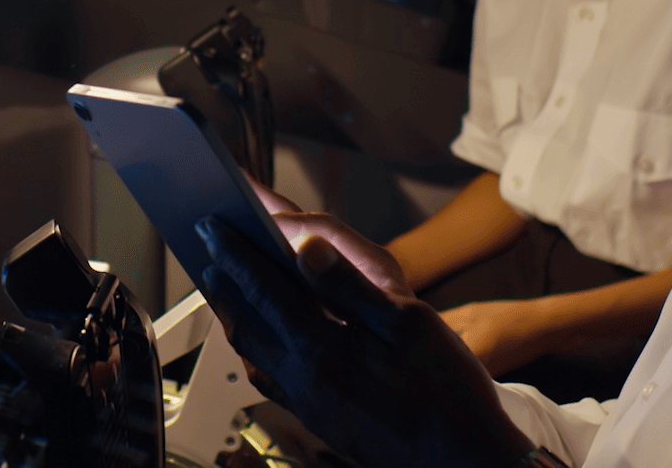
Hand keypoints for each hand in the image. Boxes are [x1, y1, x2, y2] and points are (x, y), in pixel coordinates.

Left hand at [196, 215, 535, 467]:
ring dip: (235, 318)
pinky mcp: (322, 421)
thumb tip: (306, 247)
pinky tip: (263, 350)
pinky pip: (271, 381)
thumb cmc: (446, 395)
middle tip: (206, 254)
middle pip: (246, 322)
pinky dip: (257, 353)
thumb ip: (349, 282)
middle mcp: (304, 379)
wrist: (466, 465)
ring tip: (225, 294)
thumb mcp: (406, 322)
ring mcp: (310, 404)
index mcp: (320, 348)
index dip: (234, 253)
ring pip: (253, 355)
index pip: (262, 288)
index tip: (212, 227)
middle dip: (223, 284)